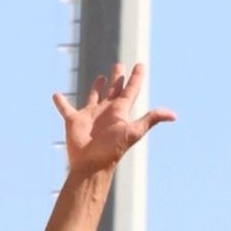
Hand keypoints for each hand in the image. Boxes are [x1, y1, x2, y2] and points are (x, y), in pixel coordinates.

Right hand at [52, 62, 174, 178]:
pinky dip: (60, 102)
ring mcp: (90, 115)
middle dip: (117, 78)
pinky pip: (65, 108)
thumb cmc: (112, 149)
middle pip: (114, 90)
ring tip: (100, 77)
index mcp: (120, 112)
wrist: (91, 165)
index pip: (131, 90)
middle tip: (119, 65)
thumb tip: (174, 116)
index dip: (136, 77)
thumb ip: (151, 119)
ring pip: (94, 96)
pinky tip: (56, 95)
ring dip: (96, 87)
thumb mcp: (133, 131)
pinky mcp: (74, 120)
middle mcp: (106, 112)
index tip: (140, 65)